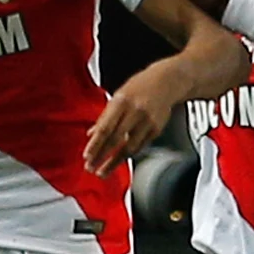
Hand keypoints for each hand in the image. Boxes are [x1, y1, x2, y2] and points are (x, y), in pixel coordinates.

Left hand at [83, 62, 180, 176]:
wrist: (167, 81)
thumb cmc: (140, 87)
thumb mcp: (118, 95)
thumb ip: (105, 115)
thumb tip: (91, 133)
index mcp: (122, 102)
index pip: (105, 128)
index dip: (95, 144)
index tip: (87, 156)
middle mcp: (135, 112)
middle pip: (115, 140)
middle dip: (101, 156)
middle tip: (91, 168)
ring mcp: (147, 122)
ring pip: (129, 148)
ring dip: (114, 162)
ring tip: (103, 171)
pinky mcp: (156, 129)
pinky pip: (140, 147)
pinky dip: (128, 154)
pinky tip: (119, 160)